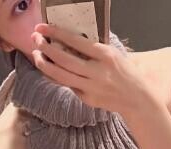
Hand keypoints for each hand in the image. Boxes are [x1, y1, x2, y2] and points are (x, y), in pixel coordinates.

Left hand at [31, 23, 151, 114]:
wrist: (135, 98)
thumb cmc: (124, 72)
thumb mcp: (113, 54)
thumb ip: (93, 49)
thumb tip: (69, 40)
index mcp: (105, 55)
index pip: (75, 41)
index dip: (56, 34)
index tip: (43, 28)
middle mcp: (97, 72)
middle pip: (64, 59)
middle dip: (46, 48)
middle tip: (35, 39)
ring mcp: (90, 87)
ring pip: (61, 76)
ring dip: (45, 65)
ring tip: (36, 55)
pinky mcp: (86, 98)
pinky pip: (67, 85)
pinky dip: (55, 76)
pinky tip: (47, 69)